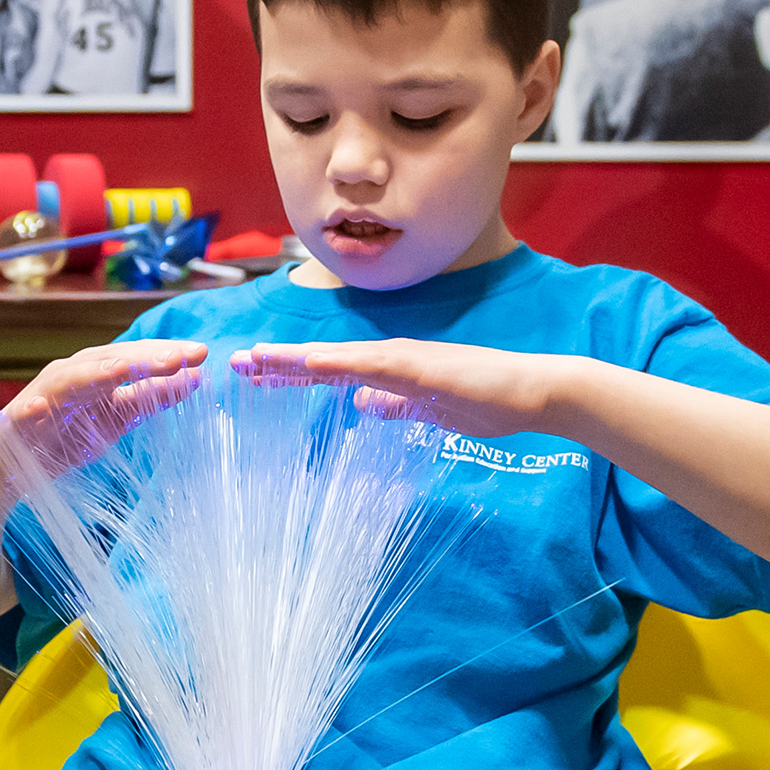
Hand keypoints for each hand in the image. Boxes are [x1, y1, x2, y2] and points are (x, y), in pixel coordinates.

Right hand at [0, 339, 206, 480]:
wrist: (10, 464)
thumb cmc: (65, 436)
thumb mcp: (118, 420)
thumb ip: (151, 399)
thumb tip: (196, 379)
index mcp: (98, 372)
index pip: (136, 357)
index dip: (167, 354)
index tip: (202, 353)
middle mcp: (72, 374)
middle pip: (111, 359)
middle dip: (144, 357)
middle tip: (179, 357)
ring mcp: (45, 393)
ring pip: (73, 378)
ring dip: (95, 373)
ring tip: (122, 369)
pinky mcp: (19, 419)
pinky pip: (28, 412)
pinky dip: (35, 407)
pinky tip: (43, 407)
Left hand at [232, 339, 570, 440]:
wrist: (535, 392)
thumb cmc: (490, 403)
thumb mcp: (431, 413)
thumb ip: (397, 407)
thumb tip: (362, 406)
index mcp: (391, 371)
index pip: (330, 371)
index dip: (291, 372)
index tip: (254, 376)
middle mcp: (390, 358)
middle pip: (324, 359)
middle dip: (279, 362)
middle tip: (234, 363)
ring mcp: (405, 359)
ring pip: (339, 356)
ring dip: (297, 358)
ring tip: (257, 359)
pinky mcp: (421, 367)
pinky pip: (372, 365)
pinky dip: (339, 362)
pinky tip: (311, 361)